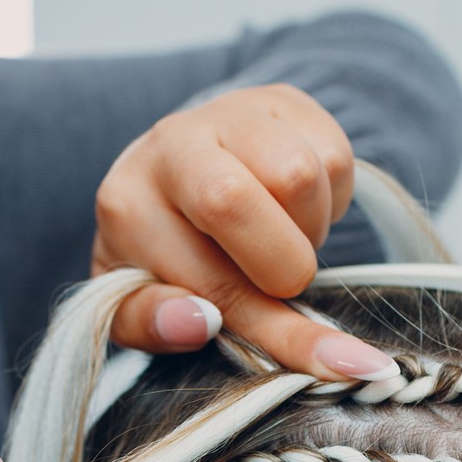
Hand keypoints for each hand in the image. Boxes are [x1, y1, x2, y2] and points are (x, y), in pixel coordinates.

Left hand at [93, 83, 397, 381]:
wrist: (182, 177)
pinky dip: (330, 200)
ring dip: (310, 231)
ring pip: (299, 175)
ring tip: (282, 241)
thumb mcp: (140, 305)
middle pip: (236, 202)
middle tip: (280, 285)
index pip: (208, 278)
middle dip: (285, 268)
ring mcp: (228, 112)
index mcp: (127, 205)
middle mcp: (170, 144)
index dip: (274, 329)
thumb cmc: (163, 255)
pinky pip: (335, 155)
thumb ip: (155, 324)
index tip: (332, 362)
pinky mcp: (282, 98)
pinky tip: (295, 209)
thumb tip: (199, 324)